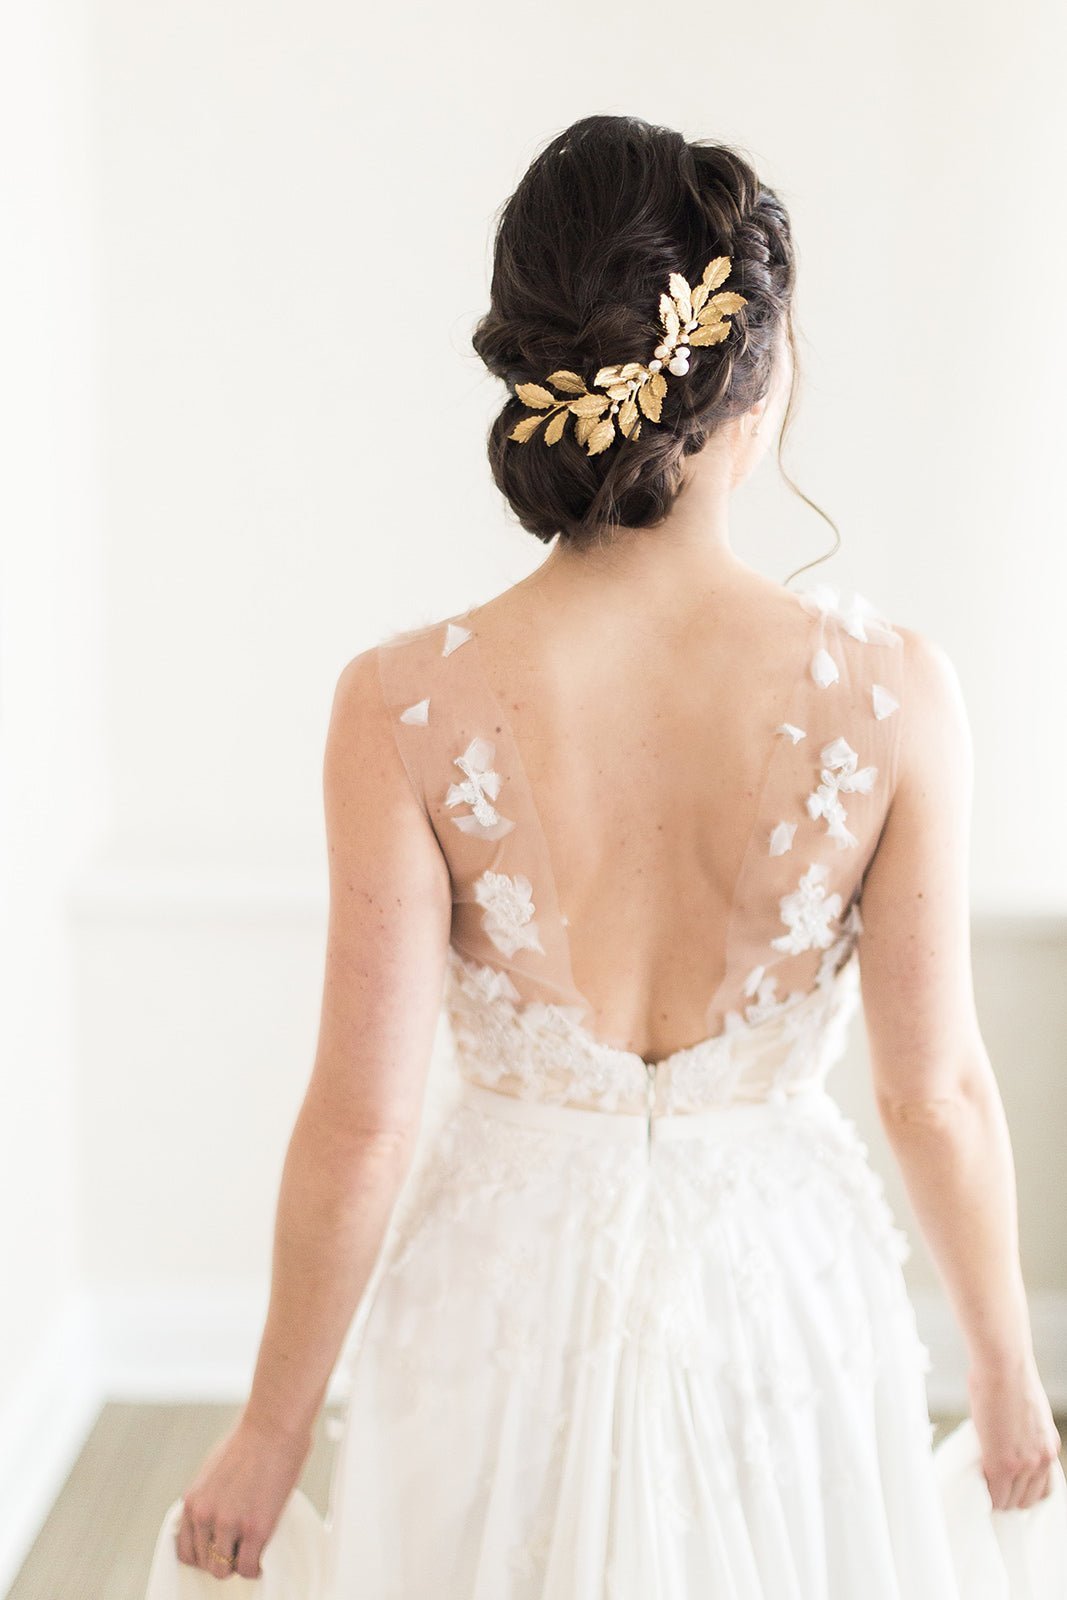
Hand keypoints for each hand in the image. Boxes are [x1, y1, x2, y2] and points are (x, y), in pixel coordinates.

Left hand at [177, 1412, 312, 1579]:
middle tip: (241, 1549)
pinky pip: (249, 1568)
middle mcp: (205, 1515)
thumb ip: (212, 1497)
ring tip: (253, 1551)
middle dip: (223, 1559)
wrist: (274, 1425)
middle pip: (205, 1563)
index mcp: (193, 1501)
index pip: (186, 1550)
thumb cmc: (252, 1439)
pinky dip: (256, 1567)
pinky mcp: (255, 1528)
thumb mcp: (216, 1469)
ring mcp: (229, 1523)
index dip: (204, 1554)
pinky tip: (264, 1554)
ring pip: (223, 1570)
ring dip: (238, 1564)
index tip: (220, 1550)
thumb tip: (220, 1514)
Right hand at [967, 1354, 1061, 1510]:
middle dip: (1010, 1497)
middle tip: (992, 1489)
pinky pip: (995, 1495)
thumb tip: (1001, 1440)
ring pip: (1011, 1502)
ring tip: (982, 1488)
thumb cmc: (1007, 1378)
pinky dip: (986, 1496)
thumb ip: (1019, 1436)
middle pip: (1027, 1499)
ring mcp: (1024, 1464)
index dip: (1022, 1490)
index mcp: (1048, 1447)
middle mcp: (1042, 1460)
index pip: (1043, 1487)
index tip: (1008, 1487)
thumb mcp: (1024, 1414)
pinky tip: (977, 1488)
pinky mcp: (1002, 1464)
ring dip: (996, 1498)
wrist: (1003, 1366)